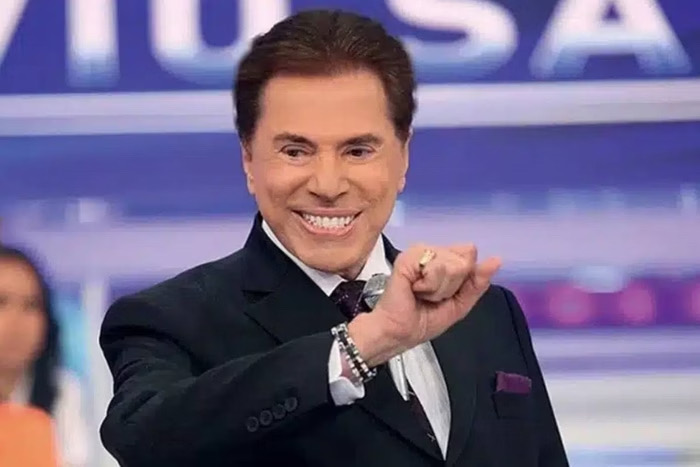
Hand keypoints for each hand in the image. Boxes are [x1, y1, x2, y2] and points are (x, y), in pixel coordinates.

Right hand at [348, 244, 500, 365]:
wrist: (398, 333)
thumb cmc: (422, 321)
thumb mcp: (460, 304)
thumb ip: (478, 282)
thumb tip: (496, 260)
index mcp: (444, 260)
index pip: (469, 254)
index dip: (463, 279)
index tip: (446, 294)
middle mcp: (431, 253)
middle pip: (463, 258)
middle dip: (452, 285)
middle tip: (432, 296)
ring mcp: (418, 254)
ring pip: (450, 262)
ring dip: (440, 287)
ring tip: (423, 294)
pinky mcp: (406, 259)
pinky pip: (434, 266)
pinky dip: (429, 284)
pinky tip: (415, 290)